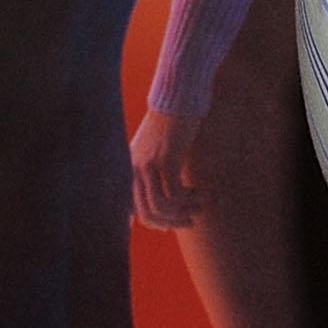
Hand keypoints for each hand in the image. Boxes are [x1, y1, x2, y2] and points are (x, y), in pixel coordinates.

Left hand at [132, 105, 200, 227]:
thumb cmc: (169, 128)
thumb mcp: (153, 152)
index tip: (171, 224)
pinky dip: (188, 198)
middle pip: (146, 212)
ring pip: (160, 206)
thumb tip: (160, 203)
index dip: (153, 222)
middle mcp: (134, 170)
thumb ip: (150, 173)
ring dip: (182, 212)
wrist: (177, 102)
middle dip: (170, 222)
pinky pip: (174, 193)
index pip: (133, 210)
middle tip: (190, 220)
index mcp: (128, 171)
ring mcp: (148, 166)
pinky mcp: (165, 160)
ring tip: (198, 207)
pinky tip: (198, 191)